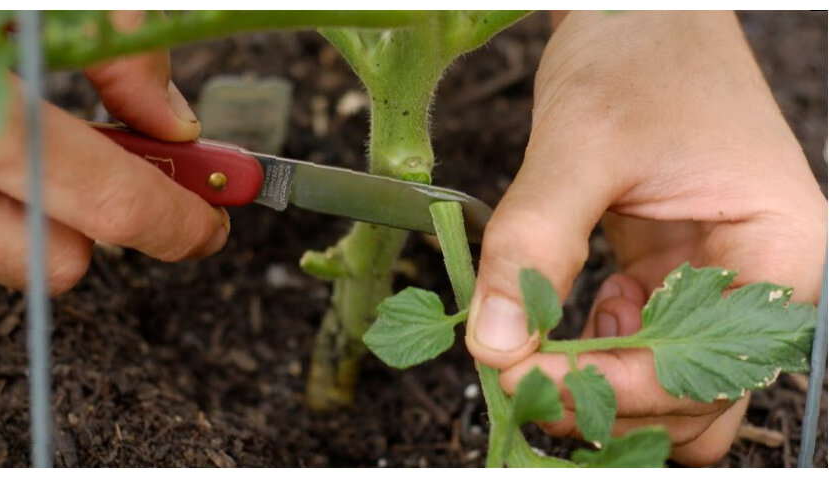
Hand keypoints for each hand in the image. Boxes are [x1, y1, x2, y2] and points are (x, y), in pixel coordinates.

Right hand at [0, 11, 229, 295]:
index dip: (177, 220)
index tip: (211, 222)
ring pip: (3, 255)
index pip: (109, 202)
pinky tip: (0, 143)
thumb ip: (123, 42)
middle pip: (55, 260)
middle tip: (154, 190)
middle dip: (119, 227)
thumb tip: (172, 118)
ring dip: (47, 216)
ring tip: (52, 147)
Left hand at [465, 11, 825, 465]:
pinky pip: (639, 340)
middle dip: (607, 399)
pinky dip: (593, 346)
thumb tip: (494, 342)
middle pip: (695, 397)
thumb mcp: (581, 146)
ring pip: (666, 382)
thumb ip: (534, 244)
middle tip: (518, 376)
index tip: (521, 375)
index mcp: (775, 250)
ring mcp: (712, 278)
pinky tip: (558, 313)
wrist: (640, 15)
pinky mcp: (669, 271)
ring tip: (531, 352)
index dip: (614, 389)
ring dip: (599, 382)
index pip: (707, 370)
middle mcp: (756, 278)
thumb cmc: (638, 57)